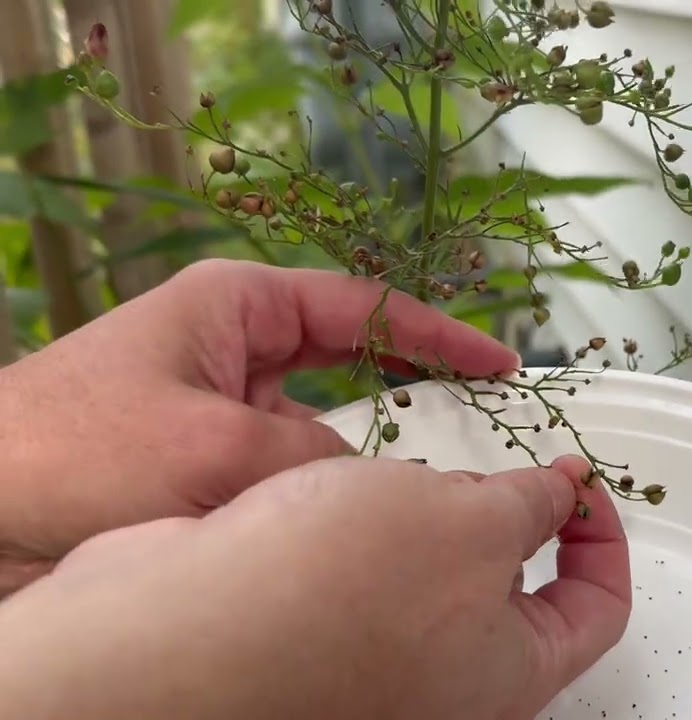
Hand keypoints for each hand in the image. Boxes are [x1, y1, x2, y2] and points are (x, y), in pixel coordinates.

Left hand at [0, 259, 518, 594]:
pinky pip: (288, 468)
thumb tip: (368, 482)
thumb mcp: (215, 450)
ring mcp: (219, 406)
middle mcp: (232, 349)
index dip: (441, 336)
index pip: (366, 309)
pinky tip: (348, 514)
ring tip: (420, 479)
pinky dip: (321, 489)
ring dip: (362, 455)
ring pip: (324, 426)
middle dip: (414, 393)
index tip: (497, 363)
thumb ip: (314, 459)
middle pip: (354, 362)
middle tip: (479, 422)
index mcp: (237, 306)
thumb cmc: (60, 452)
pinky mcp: (203, 460)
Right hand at [0, 454, 630, 719]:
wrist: (168, 639)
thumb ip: (530, 504)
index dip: (604, 539)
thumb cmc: (331, 591)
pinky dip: (358, 533)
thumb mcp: (467, 523)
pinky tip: (334, 498)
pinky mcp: (310, 641)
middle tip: (485, 466)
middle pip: (512, 598)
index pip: (598, 609)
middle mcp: (445, 686)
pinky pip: (356, 579)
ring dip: (421, 520)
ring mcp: (374, 668)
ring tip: (398, 482)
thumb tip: (566, 491)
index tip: (580, 482)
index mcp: (507, 677)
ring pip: (426, 580)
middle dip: (503, 520)